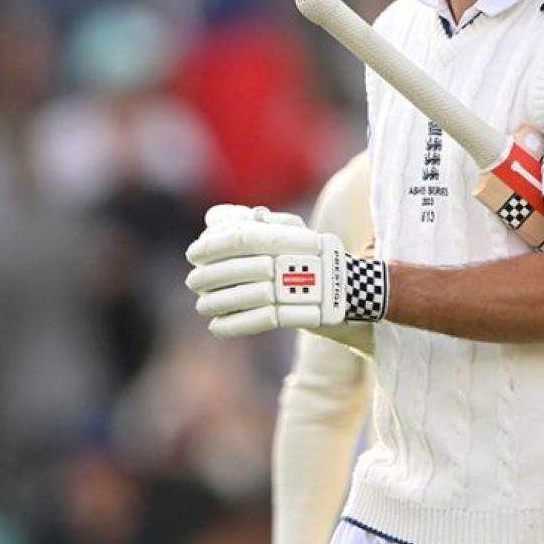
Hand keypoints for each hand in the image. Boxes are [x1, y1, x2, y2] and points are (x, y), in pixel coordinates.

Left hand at [185, 207, 388, 337]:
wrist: (349, 286)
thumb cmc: (310, 256)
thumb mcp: (289, 230)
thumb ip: (253, 222)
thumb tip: (215, 218)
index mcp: (288, 236)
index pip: (242, 237)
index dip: (213, 245)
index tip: (194, 253)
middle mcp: (295, 259)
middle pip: (242, 268)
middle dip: (210, 276)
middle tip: (194, 282)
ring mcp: (301, 287)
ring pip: (250, 295)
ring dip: (218, 303)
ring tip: (203, 305)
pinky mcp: (306, 311)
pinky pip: (265, 320)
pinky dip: (236, 324)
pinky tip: (216, 326)